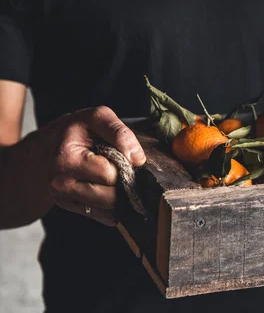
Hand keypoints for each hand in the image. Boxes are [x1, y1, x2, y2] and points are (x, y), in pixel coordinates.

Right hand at [46, 106, 145, 225]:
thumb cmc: (79, 130)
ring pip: (109, 211)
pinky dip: (115, 206)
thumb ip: (119, 132)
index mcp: (66, 161)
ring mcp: (65, 200)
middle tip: (121, 168)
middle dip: (123, 184)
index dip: (123, 165)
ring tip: (115, 177)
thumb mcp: (98, 117)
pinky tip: (111, 188)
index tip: (121, 155)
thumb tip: (137, 159)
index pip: (109, 174)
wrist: (54, 143)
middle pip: (110, 198)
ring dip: (120, 196)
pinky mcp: (74, 209)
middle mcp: (61, 185)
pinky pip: (105, 217)